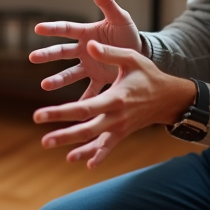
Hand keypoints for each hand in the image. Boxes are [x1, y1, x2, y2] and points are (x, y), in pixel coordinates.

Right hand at [30, 0, 143, 99]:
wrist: (140, 53)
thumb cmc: (127, 33)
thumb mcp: (120, 18)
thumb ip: (107, 3)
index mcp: (87, 34)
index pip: (66, 29)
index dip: (52, 28)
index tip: (37, 28)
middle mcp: (84, 50)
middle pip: (62, 53)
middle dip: (47, 55)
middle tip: (33, 58)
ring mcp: (89, 66)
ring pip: (69, 74)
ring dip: (58, 80)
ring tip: (45, 85)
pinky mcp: (99, 79)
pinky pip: (88, 91)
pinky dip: (81, 101)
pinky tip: (71, 111)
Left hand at [33, 41, 194, 167]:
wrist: (169, 98)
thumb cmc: (148, 74)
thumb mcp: (131, 58)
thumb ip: (109, 54)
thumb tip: (88, 45)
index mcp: (116, 98)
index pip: (84, 109)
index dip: (61, 113)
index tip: (40, 115)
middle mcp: (117, 116)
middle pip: (87, 130)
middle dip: (64, 136)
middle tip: (43, 140)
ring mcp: (120, 127)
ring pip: (95, 141)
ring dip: (76, 148)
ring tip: (54, 149)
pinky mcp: (123, 133)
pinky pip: (109, 147)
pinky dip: (98, 155)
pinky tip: (86, 164)